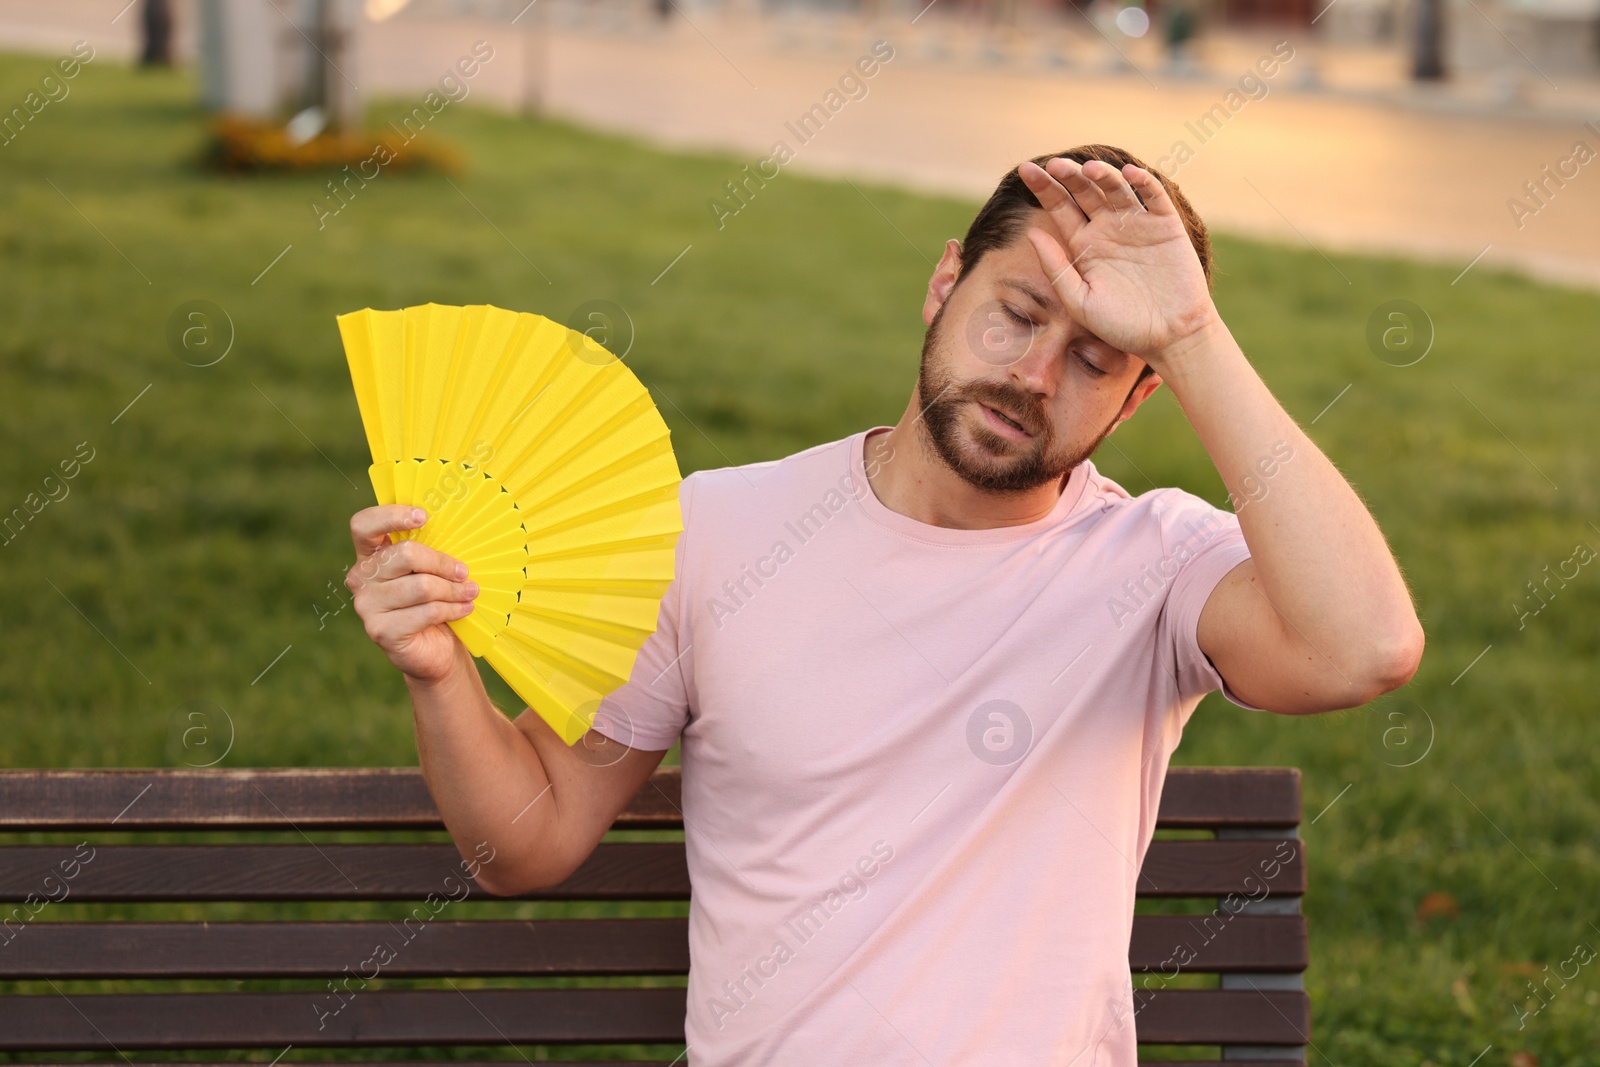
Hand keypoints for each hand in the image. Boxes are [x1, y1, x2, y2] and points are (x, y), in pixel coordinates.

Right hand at [346, 505, 477, 683]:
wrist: (435, 649)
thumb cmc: (434, 602)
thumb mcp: (431, 571)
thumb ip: (430, 550)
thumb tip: (457, 527)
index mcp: (370, 555)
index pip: (363, 525)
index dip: (391, 516)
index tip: (423, 517)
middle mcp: (361, 578)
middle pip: (405, 554)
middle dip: (443, 563)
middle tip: (464, 572)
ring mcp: (366, 605)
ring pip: (421, 586)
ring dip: (453, 590)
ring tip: (470, 593)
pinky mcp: (380, 631)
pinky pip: (427, 611)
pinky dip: (452, 609)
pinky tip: (464, 609)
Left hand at [1017, 157, 1217, 369]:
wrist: (1170, 337)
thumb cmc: (1121, 326)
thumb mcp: (1080, 301)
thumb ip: (1056, 268)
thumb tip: (1032, 233)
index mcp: (1084, 245)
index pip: (1060, 208)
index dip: (1044, 188)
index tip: (1026, 170)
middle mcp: (1108, 229)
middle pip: (1084, 192)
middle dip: (1069, 176)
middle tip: (1054, 165)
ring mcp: (1137, 224)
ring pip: (1116, 188)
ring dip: (1103, 175)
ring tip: (1088, 169)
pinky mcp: (1166, 224)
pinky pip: (1153, 195)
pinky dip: (1143, 181)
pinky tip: (1129, 174)